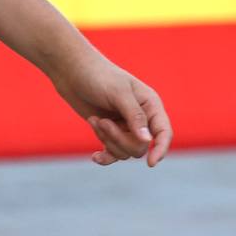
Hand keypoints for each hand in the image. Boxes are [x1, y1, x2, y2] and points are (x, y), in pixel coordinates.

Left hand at [48, 45, 172, 166]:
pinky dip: (105, 156)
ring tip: (94, 120)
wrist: (72, 71)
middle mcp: (141, 118)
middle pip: (140, 146)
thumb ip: (134, 116)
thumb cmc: (97, 76)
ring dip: (107, 140)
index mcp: (150, 104)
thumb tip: (148, 140)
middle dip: (119, 139)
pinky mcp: (110, 132)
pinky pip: (113, 154)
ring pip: (125, 151)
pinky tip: (95, 157)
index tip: (150, 163)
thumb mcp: (118, 93)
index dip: (161, 149)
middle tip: (102, 122)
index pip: (164, 132)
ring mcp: (125, 127)